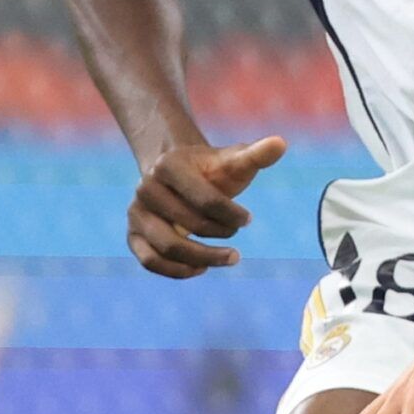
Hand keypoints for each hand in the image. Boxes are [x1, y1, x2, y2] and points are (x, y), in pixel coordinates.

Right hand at [126, 134, 286, 277]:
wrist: (179, 175)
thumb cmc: (212, 170)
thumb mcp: (234, 160)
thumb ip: (257, 154)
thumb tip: (281, 143)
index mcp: (169, 166)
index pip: (204, 198)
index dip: (231, 214)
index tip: (249, 219)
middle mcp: (145, 189)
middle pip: (185, 224)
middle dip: (219, 233)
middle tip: (238, 234)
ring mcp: (136, 213)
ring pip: (166, 248)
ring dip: (202, 258)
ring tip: (230, 258)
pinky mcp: (133, 235)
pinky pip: (150, 261)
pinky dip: (177, 270)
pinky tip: (202, 267)